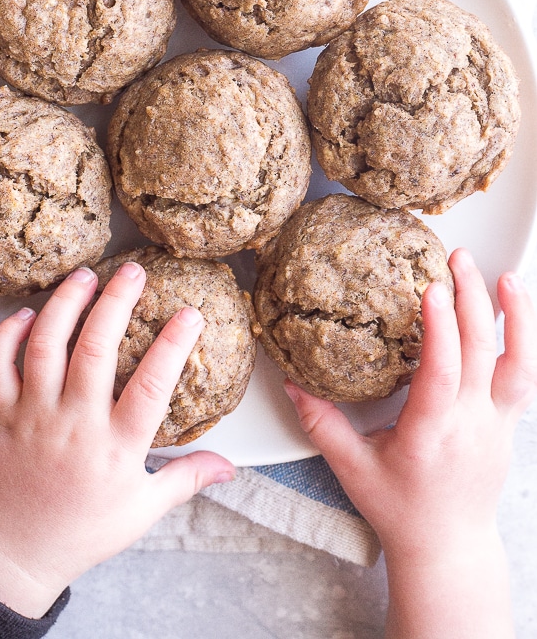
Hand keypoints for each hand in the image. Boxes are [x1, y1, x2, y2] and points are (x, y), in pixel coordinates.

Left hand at [0, 263, 234, 618]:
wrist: (15, 552)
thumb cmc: (84, 531)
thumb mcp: (143, 510)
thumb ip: (187, 480)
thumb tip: (231, 467)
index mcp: (116, 448)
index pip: (152, 386)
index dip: (173, 345)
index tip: (190, 313)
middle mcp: (76, 424)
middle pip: (95, 350)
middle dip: (116, 302)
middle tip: (133, 270)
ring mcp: (36, 416)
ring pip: (46, 347)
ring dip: (65, 305)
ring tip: (85, 275)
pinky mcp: (4, 415)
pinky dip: (7, 336)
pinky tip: (27, 313)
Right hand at [285, 248, 536, 638]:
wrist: (449, 547)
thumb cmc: (401, 511)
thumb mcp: (351, 468)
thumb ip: (321, 424)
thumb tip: (292, 382)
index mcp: (430, 435)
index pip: (442, 374)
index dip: (441, 328)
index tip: (432, 287)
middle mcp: (470, 426)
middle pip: (479, 353)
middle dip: (469, 299)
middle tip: (456, 258)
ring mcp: (495, 424)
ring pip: (515, 363)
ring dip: (512, 317)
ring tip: (502, 276)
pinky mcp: (507, 424)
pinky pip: (523, 375)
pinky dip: (522, 339)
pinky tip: (514, 310)